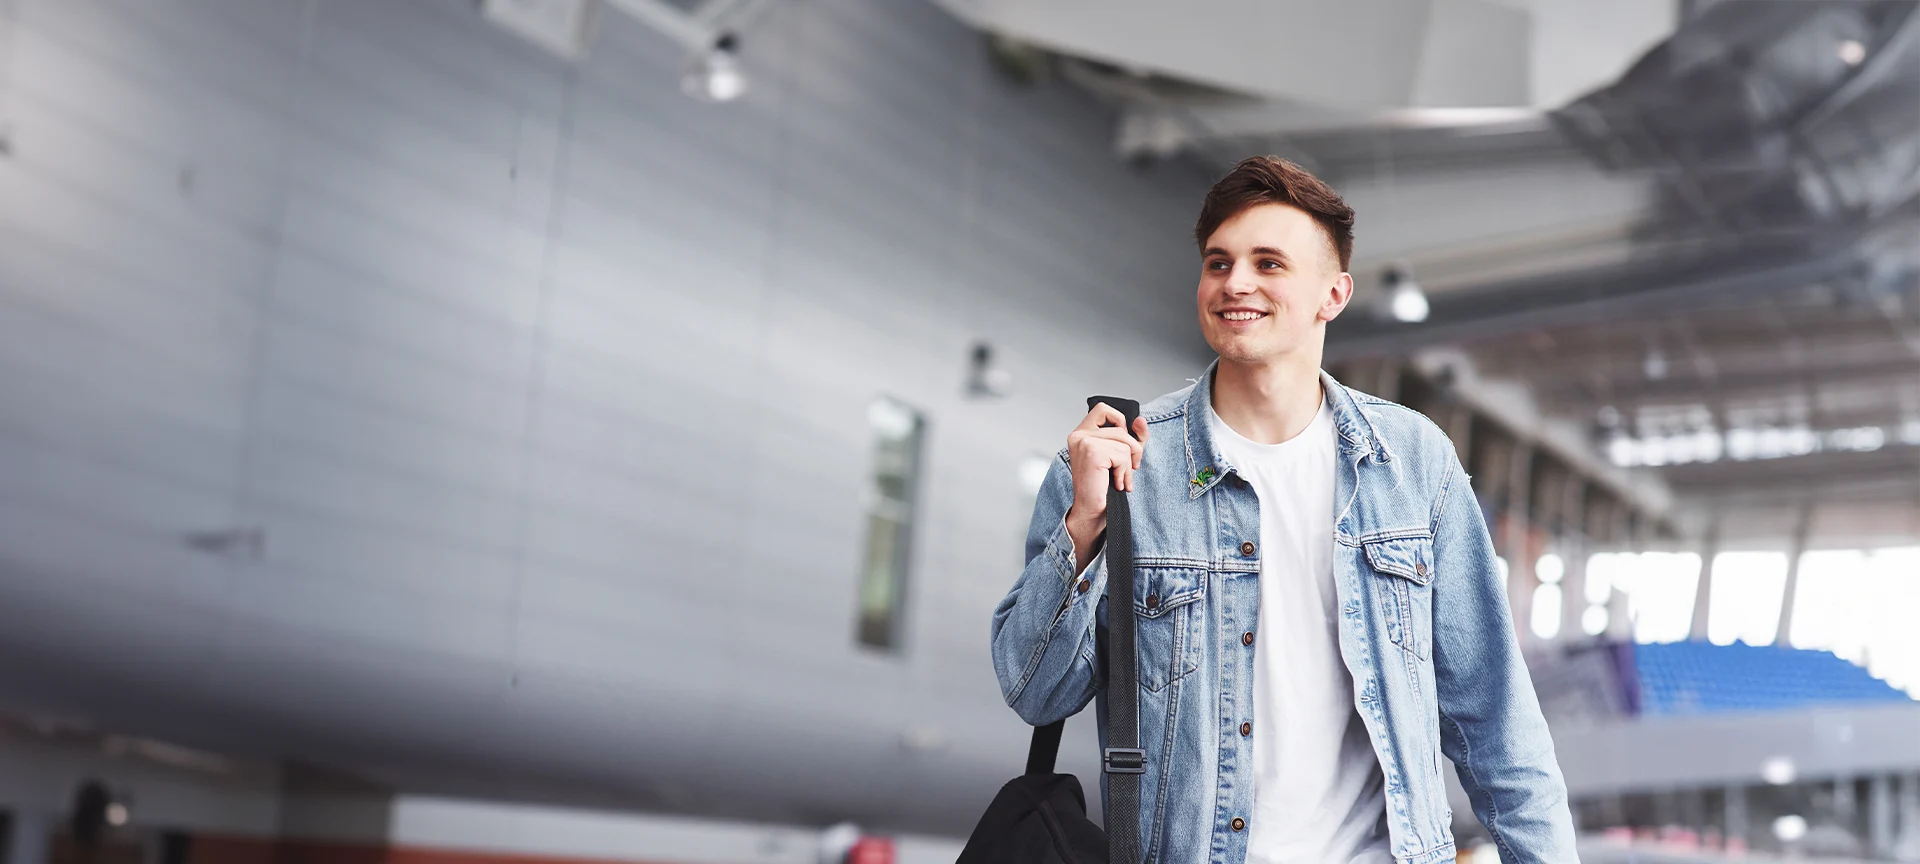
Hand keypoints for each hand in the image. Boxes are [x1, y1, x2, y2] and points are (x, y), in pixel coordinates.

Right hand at [1063, 404, 1147, 570]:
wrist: (1092, 511)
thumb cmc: (1104, 486)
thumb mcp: (1122, 457)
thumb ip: (1133, 437)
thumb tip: (1140, 420)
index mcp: (1081, 433)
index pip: (1103, 408)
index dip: (1120, 420)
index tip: (1124, 442)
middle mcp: (1078, 435)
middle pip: (1120, 427)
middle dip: (1132, 448)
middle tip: (1129, 467)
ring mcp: (1083, 442)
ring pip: (1124, 443)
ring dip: (1128, 465)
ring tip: (1119, 478)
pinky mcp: (1091, 452)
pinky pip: (1122, 455)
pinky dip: (1124, 472)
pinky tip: (1116, 483)